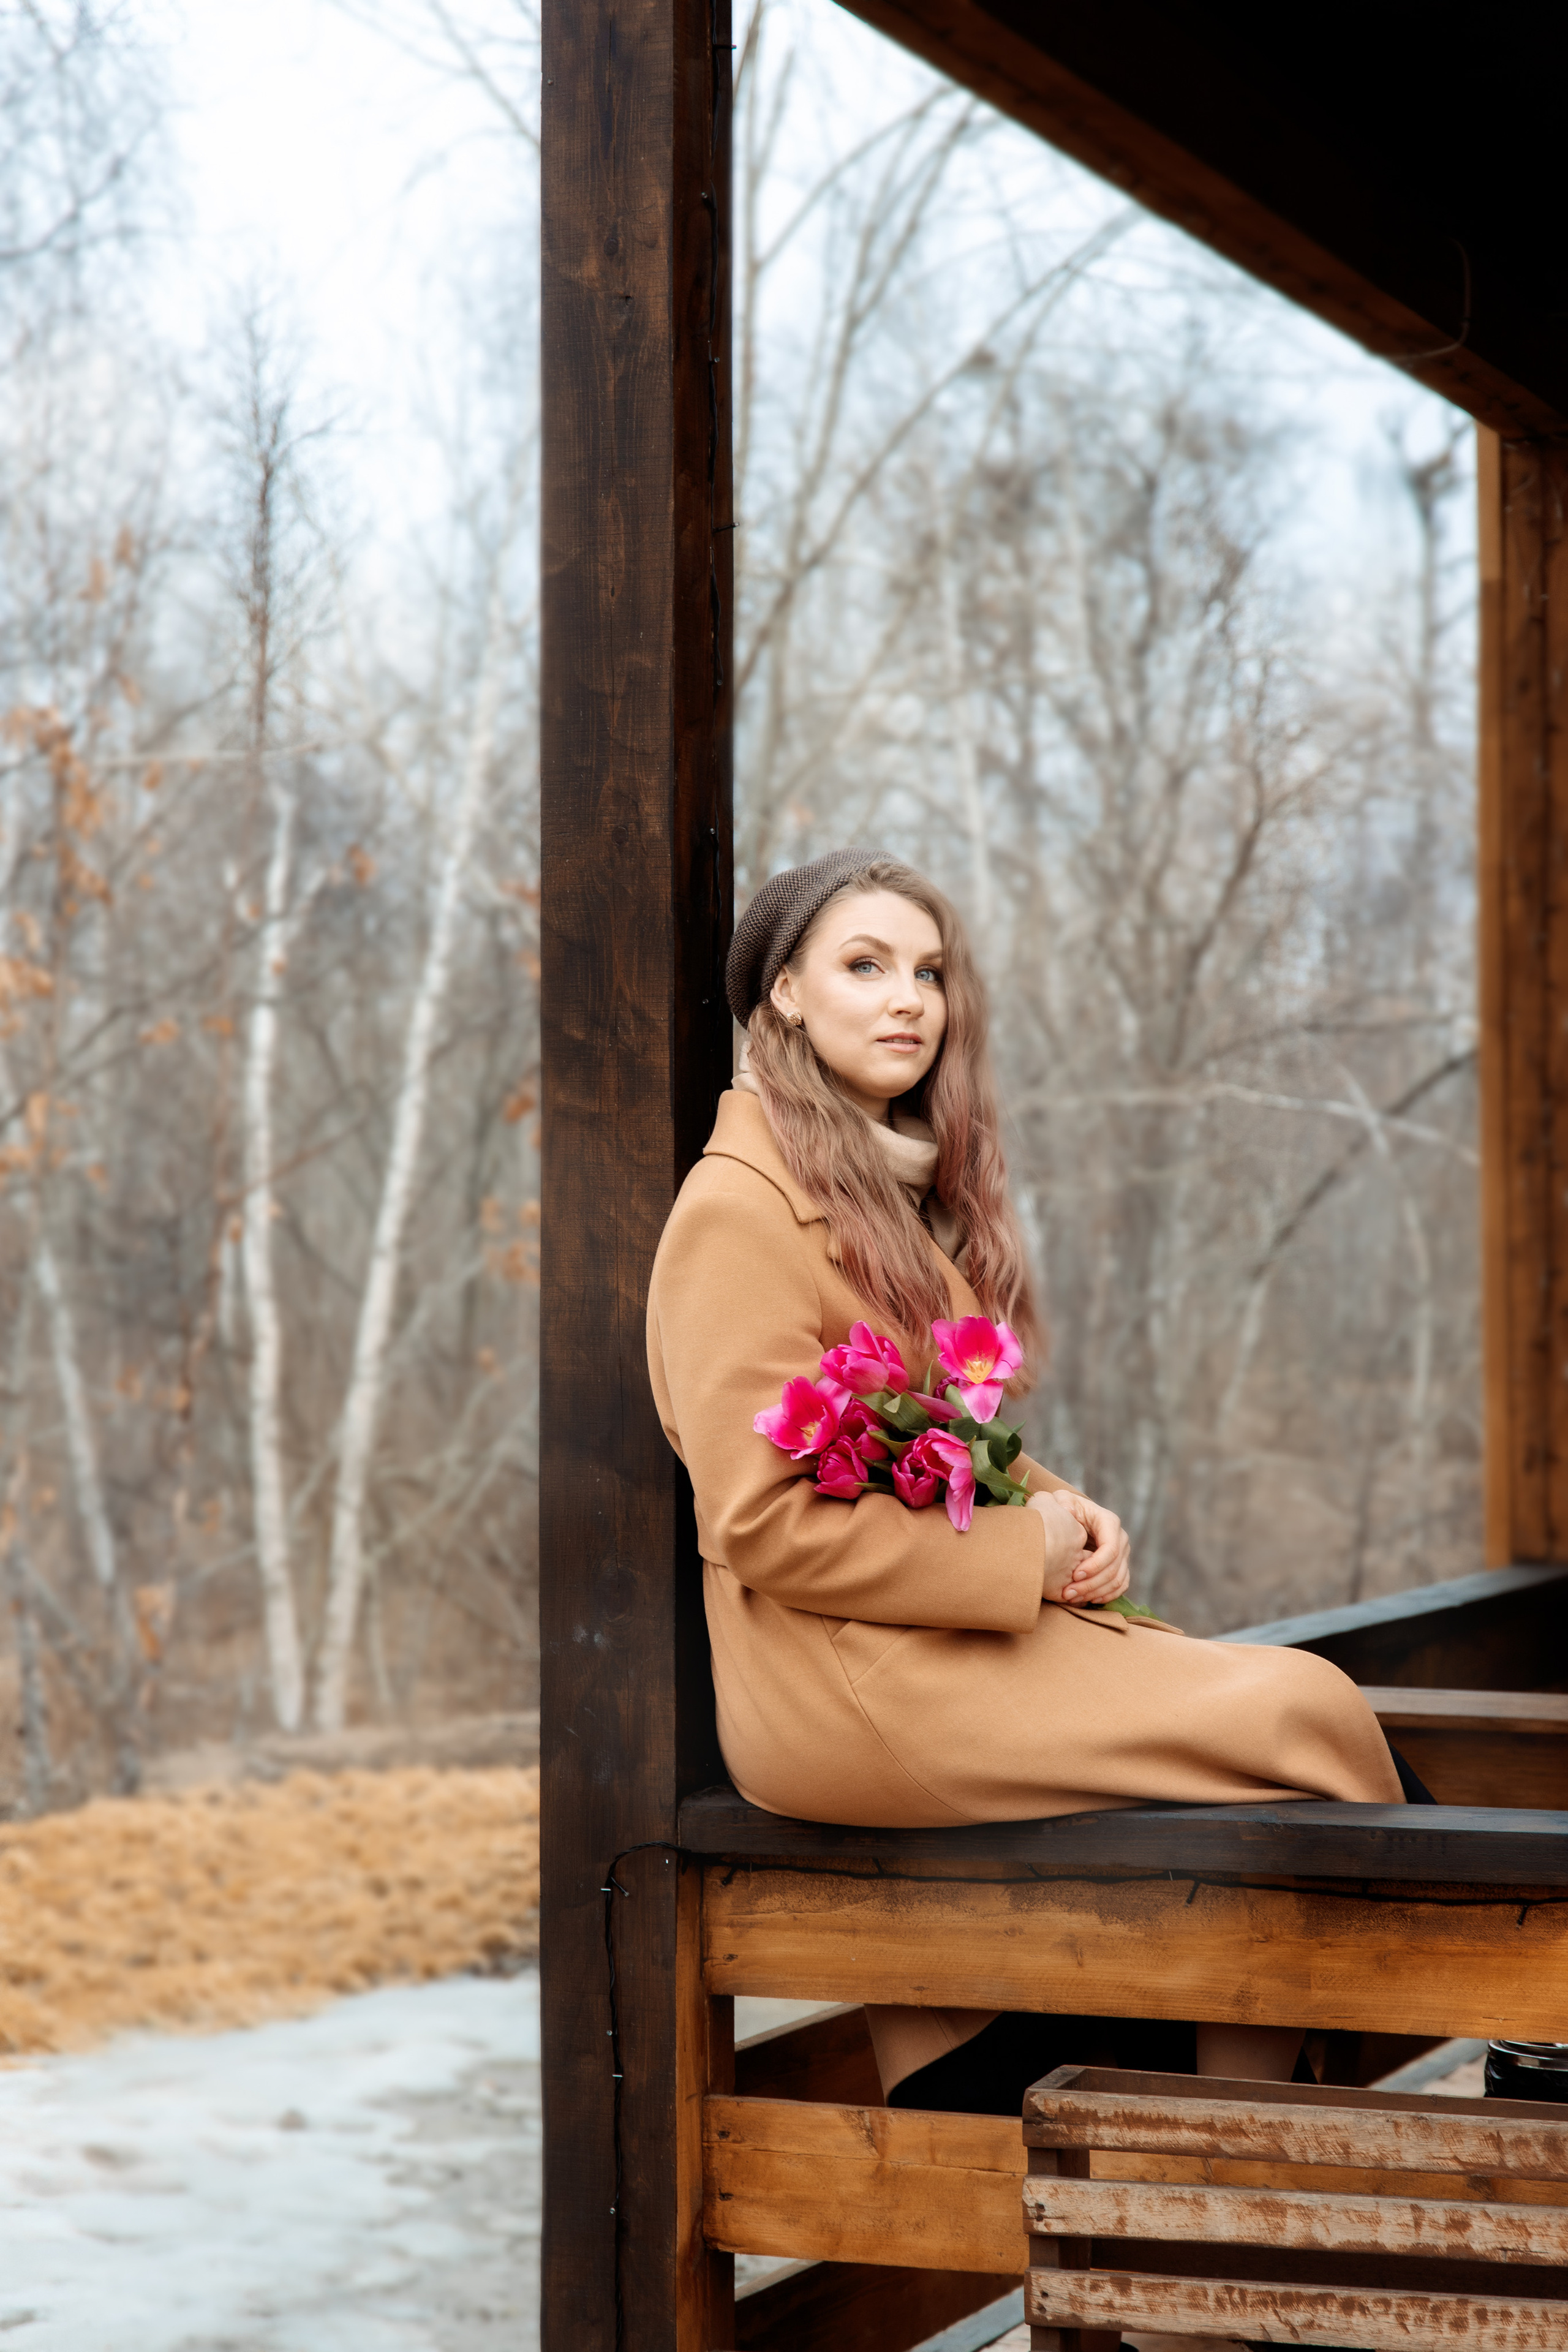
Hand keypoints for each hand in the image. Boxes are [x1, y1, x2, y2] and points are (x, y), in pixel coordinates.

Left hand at [1030, 1486, 1129, 1606]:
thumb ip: (1063, 1502)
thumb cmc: (1065, 1508)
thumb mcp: (1062, 1500)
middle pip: (1113, 1568)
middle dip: (1091, 1583)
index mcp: (1109, 1522)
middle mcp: (1121, 1539)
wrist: (1073, 1519)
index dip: (1095, 1565)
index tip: (1075, 1574)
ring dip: (1095, 1592)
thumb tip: (1069, 1511)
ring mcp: (1123, 1554)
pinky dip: (1106, 1595)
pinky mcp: (1121, 1567)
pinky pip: (1121, 1586)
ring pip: (1117, 1580)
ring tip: (1072, 1597)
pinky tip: (1088, 1600)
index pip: (1110, 1549)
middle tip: (1069, 1592)